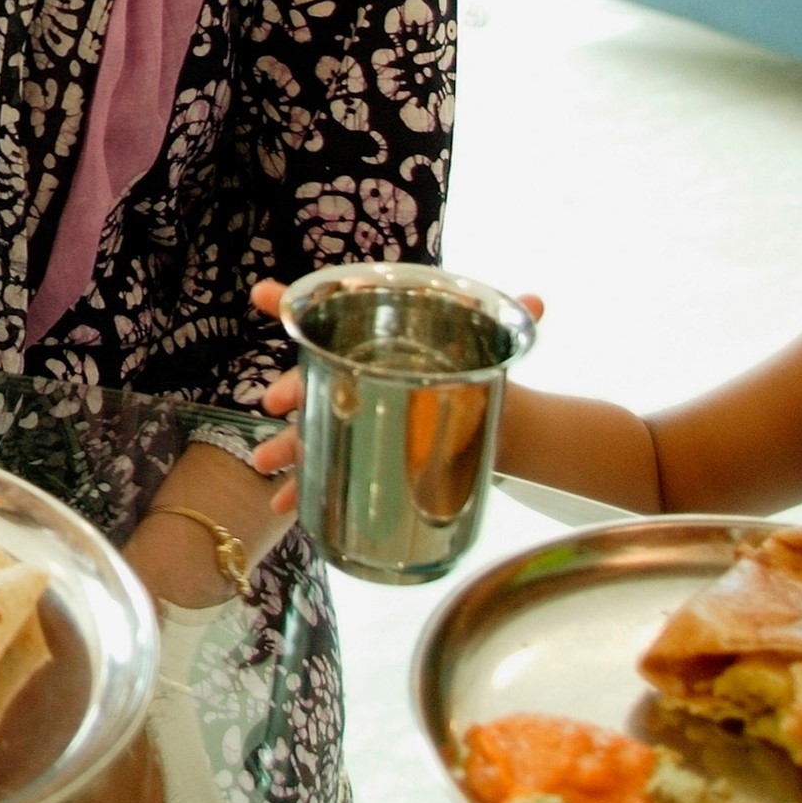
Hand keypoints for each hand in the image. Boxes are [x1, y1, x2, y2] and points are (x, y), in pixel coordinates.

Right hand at [244, 277, 542, 512]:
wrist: (490, 421)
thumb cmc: (473, 373)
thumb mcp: (490, 348)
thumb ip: (510, 324)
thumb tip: (538, 302)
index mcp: (376, 340)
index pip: (328, 314)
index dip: (291, 302)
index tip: (263, 295)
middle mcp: (355, 374)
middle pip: (313, 376)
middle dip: (290, 387)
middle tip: (276, 401)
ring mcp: (353, 415)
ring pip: (310, 426)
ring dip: (284, 443)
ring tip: (265, 462)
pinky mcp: (361, 453)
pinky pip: (324, 470)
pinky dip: (302, 488)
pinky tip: (288, 507)